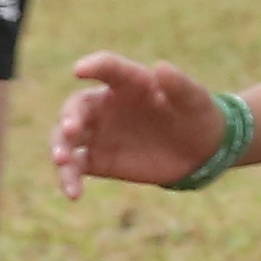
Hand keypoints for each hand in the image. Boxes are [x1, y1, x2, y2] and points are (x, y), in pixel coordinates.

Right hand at [51, 51, 224, 194]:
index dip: (92, 67)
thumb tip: (160, 67)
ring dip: (60, 147)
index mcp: (129, 83)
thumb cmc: (197, 116)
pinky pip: (75, 167)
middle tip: (71, 131)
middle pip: (77, 106)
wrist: (200, 152)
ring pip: (67, 137)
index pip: (106, 68)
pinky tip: (74, 194)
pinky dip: (69, 178)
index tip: (78, 70)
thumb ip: (179, 85)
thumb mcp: (195, 100)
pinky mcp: (98, 160)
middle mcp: (106, 105)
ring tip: (63, 162)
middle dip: (70, 116)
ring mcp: (99, 133)